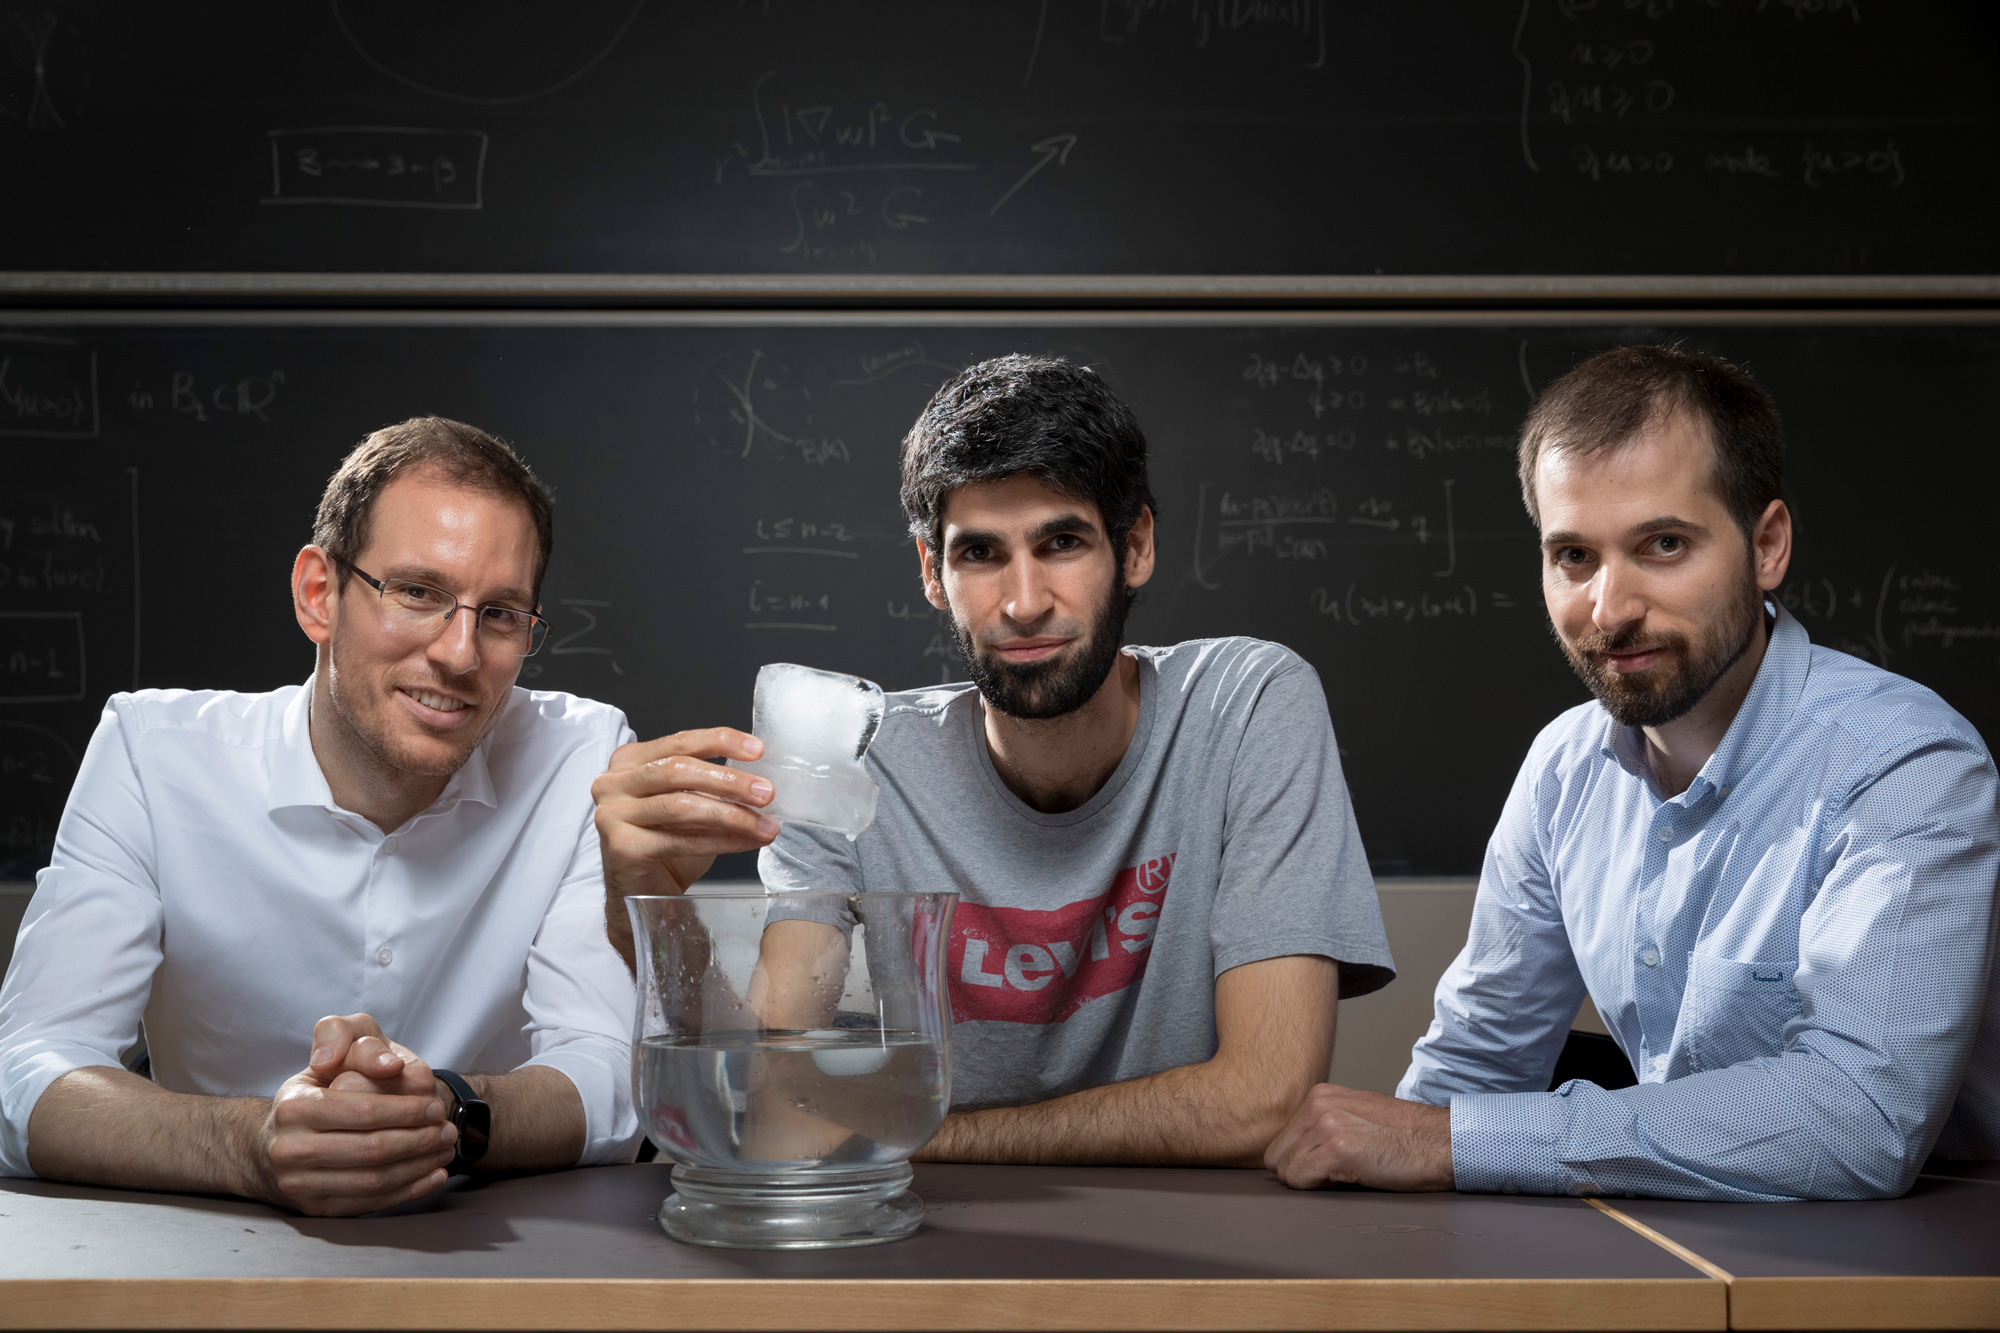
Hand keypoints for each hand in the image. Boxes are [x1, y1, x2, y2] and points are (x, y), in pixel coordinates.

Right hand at [247, 1014, 456, 1215]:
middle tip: (448, 1132)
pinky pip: (368, 1204)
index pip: (363, 1111)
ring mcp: (298, 1183)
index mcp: (294, 1106)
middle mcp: (289, 1148)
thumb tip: (391, 1065)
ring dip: (419, 1167)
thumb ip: (362, 1046)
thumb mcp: (336, 1053)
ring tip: (446, 1151)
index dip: (406, 1111)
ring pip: (373, 1181)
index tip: (435, 1107)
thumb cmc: (321, 1087)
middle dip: (419, 1141)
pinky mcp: (313, 1207)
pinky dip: (408, 1191)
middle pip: (371, 1150)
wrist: (277, 1138)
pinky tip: (433, 1176)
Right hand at [592, 728, 779, 901]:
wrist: (641, 893)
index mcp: (629, 761)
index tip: (757, 751)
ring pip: (681, 806)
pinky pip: (680, 840)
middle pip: (679, 770)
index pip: (680, 741)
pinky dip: (720, 841)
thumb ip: (710, 786)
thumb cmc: (665, 845)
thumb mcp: (688, 804)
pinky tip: (746, 842)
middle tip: (766, 793)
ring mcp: (611, 814)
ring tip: (764, 824)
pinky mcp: (621, 847)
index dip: (721, 742)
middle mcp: (613, 783)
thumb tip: (759, 782)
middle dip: (730, 781)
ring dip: (731, 815)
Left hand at [1263, 1083, 1454, 1191]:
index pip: (1280, 1139)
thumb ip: (1321, 1126)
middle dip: (1300, 1172)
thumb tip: (1290, 1155)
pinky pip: (1299, 1180)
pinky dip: (1318, 1188)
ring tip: (1347, 1173)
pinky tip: (1350, 1178)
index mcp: (1319, 1095)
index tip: (1327, 1165)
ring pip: (1285, 1171)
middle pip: (1276, 1156)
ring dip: (1312, 1181)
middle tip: (1336, 1173)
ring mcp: (1326, 1124)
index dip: (1300, 1160)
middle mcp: (1317, 1104)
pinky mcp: (1337, 1148)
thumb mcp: (1354, 1118)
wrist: (1444, 1143)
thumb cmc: (1405, 1138)